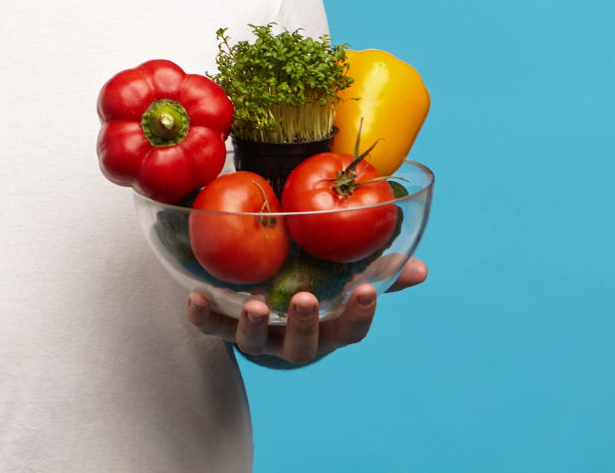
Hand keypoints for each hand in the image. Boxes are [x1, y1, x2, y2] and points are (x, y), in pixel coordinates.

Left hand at [185, 257, 427, 365]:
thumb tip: (419, 269)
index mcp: (326, 329)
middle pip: (303, 345)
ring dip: (254, 326)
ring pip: (255, 344)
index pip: (350, 331)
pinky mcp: (222, 328)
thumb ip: (379, 272)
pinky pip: (210, 328)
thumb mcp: (344, 278)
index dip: (358, 314)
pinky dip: (202, 316)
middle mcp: (291, 340)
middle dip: (304, 324)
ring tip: (255, 304)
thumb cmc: (312, 285)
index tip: (365, 290)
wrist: (259, 299)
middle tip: (305, 300)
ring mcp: (257, 337)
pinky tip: (195, 297)